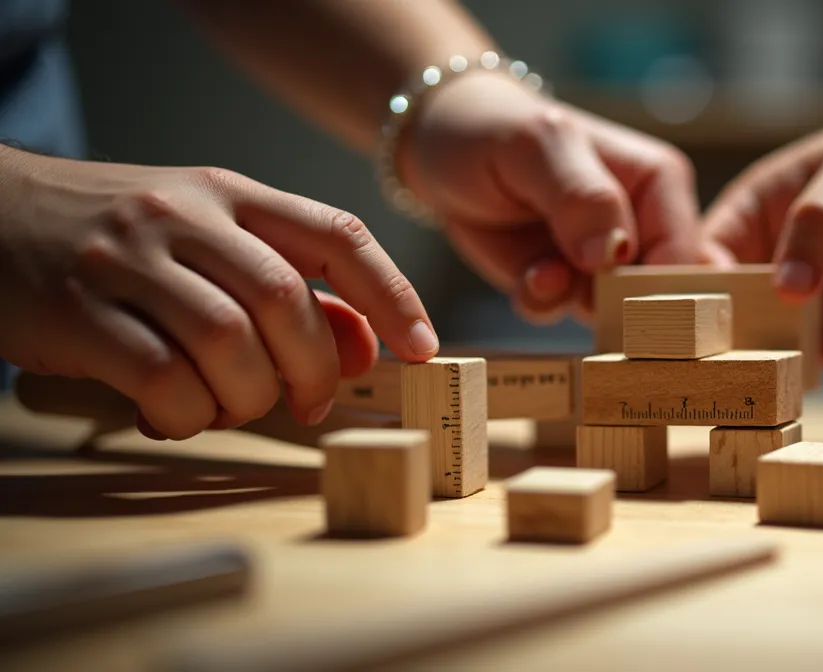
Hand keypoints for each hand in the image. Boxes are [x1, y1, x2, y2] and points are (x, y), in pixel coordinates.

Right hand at [0, 149, 437, 438]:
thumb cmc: (120, 240)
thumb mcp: (209, 240)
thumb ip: (288, 284)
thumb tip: (365, 346)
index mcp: (230, 193)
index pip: (336, 233)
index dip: (391, 295)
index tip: (423, 348)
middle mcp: (185, 216)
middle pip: (288, 298)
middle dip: (316, 366)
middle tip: (314, 401)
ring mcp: (129, 260)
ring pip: (229, 341)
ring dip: (250, 395)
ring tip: (233, 405)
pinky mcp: (78, 310)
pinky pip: (162, 378)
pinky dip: (188, 413)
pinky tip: (177, 414)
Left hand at [400, 71, 725, 323]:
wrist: (441, 147)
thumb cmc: (498, 127)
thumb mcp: (539, 145)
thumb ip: (582, 196)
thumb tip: (614, 255)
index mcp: (660, 182)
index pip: (685, 254)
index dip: (665, 290)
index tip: (623, 302)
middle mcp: (642, 225)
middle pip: (661, 294)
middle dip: (619, 306)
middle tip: (578, 289)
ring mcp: (604, 260)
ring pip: (611, 311)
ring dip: (570, 301)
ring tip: (539, 271)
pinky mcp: (565, 282)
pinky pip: (564, 314)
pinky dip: (541, 303)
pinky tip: (525, 276)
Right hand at [702, 109, 822, 367]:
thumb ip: (821, 221)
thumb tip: (788, 289)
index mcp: (745, 211)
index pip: (702, 257)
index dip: (705, 292)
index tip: (726, 323)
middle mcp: (756, 253)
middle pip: (726, 306)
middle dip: (740, 339)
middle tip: (766, 364)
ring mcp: (786, 286)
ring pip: (766, 334)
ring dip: (785, 355)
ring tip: (818, 362)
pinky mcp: (819, 310)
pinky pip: (811, 345)